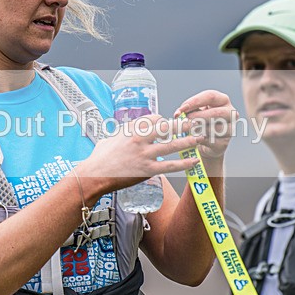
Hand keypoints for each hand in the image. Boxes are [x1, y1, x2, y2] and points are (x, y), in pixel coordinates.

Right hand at [80, 114, 201, 190]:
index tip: (169, 123)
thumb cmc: (99, 158)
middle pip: (167, 127)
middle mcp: (140, 139)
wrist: (94, 175)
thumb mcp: (110, 138)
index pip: (155, 119)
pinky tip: (194, 161)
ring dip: (188, 141)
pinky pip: (170, 165)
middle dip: (182, 124)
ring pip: (172, 145)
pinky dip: (184, 163)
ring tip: (200, 138)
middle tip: (195, 123)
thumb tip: (124, 133)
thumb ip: (121, 133)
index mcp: (131, 129)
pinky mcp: (147, 170)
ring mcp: (145, 154)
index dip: (164, 120)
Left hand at [174, 90, 237, 160]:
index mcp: (222, 100)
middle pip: (216, 113)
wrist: (204, 141)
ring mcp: (230, 128)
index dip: (194, 102)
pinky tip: (194, 138)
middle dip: (198, 117)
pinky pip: (210, 140)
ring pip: (213, 128)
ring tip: (188, 129)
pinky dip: (199, 139)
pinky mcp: (224, 142)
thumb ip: (188, 109)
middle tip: (186, 120)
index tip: (182, 108)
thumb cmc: (199, 121)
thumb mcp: (194, 111)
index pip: (210, 96)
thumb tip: (178, 113)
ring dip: (197, 129)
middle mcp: (230, 112)